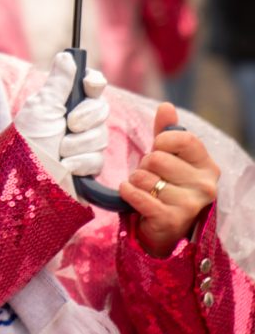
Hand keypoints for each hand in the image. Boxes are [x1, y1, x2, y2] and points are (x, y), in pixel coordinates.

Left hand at [15, 51, 110, 177]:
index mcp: (63, 103)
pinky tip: (66, 167)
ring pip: (102, 136)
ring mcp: (83, 145)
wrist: (21, 179)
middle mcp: (77, 121)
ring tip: (59, 151)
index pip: (92, 85)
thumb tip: (67, 55)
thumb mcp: (40, 107)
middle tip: (68, 124)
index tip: (89, 84)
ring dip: (79, 144)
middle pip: (102, 109)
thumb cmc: (26, 140)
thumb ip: (58, 83)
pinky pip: (99, 159)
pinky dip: (81, 162)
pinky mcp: (87, 168)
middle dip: (86, 117)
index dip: (94, 83)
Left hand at [119, 103, 218, 256]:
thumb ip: (166, 131)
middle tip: (151, 177)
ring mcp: (190, 204)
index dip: (161, 141)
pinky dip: (127, 193)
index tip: (158, 150)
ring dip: (136, 182)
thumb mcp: (169, 156)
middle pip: (157, 158)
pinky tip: (132, 195)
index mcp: (207, 166)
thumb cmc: (167, 186)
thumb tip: (166, 106)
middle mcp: (205, 185)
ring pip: (144, 177)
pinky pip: (137, 195)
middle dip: (144, 165)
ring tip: (146, 190)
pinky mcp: (171, 220)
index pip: (182, 139)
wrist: (164, 227)